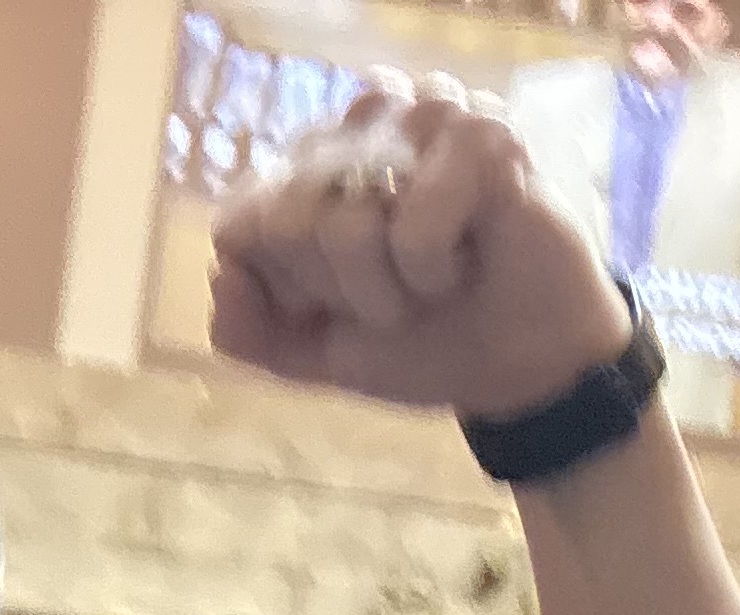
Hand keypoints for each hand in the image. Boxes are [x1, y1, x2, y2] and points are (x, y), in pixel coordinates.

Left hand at [212, 76, 635, 420]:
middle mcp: (362, 121)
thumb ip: (248, 330)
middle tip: (396, 294)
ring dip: (386, 291)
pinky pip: (411, 228)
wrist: (519, 372)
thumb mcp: (317, 351)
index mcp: (313, 160)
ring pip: (343, 223)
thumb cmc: (424, 342)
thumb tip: (220, 276)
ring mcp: (424, 116)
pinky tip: (471, 260)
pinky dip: (433, 273)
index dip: (288, 291)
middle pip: (285, 223)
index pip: (241, 223)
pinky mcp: (483, 136)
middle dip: (338, 293)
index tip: (343, 305)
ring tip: (433, 279)